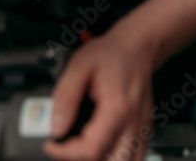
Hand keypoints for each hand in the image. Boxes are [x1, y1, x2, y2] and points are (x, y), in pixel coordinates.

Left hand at [44, 31, 154, 160]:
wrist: (136, 46)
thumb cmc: (111, 53)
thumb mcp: (79, 66)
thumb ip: (65, 97)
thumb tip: (55, 127)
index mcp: (117, 108)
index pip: (92, 149)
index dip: (66, 153)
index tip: (52, 144)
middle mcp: (133, 124)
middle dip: (84, 160)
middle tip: (67, 148)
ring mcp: (141, 129)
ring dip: (102, 160)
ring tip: (82, 148)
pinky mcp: (143, 130)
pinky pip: (135, 157)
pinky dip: (116, 158)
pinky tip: (102, 149)